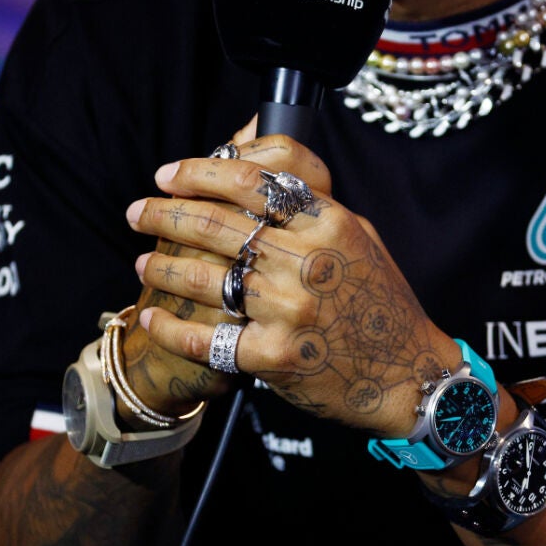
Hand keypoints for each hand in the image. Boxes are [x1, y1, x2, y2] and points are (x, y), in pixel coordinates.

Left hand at [127, 130, 460, 435]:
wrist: (408, 373)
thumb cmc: (383, 304)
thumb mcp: (359, 238)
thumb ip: (313, 206)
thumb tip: (256, 175)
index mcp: (330, 223)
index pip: (251, 181)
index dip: (199, 172)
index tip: (168, 175)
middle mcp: (308, 261)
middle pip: (216, 224)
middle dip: (164, 214)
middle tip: (136, 213)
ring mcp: (290, 310)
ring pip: (204, 277)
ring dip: (161, 268)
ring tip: (141, 264)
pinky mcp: (275, 356)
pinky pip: (207, 338)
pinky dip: (171, 328)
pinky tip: (153, 318)